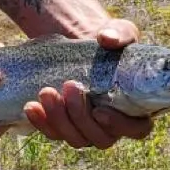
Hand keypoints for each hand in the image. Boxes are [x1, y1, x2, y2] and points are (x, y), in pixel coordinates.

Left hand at [25, 19, 155, 149]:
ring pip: (75, 138)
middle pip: (100, 138)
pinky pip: (53, 133)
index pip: (138, 129)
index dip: (120, 125)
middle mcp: (112, 125)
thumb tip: (106, 38)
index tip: (99, 109)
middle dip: (81, 116)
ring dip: (58, 118)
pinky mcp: (65, 127)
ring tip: (46, 91)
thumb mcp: (120, 31)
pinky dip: (41, 122)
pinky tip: (31, 106)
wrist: (81, 44)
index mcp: (135, 108)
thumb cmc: (109, 42)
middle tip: (69, 85)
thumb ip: (120, 34)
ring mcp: (87, 130)